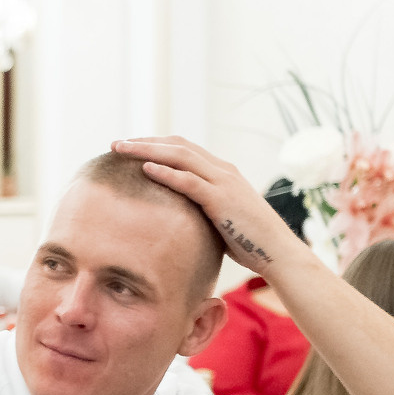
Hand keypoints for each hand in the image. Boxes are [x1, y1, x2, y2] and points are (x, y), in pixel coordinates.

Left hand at [112, 136, 307, 274]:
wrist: (276, 252)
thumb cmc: (248, 241)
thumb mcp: (219, 220)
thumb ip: (201, 211)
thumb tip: (178, 219)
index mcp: (221, 173)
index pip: (183, 149)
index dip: (155, 145)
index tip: (130, 147)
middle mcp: (222, 170)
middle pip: (177, 145)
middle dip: (145, 141)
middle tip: (116, 143)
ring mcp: (223, 182)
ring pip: (180, 156)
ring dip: (148, 150)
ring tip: (122, 149)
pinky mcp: (222, 199)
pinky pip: (190, 182)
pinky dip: (166, 173)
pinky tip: (145, 169)